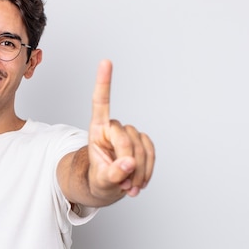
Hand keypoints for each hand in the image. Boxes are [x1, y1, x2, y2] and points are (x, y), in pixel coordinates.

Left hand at [88, 60, 154, 200]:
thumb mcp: (99, 181)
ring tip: (128, 187)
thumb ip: (112, 174)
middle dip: (127, 165)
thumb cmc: (98, 180)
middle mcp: (113, 127)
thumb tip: (128, 164)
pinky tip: (139, 182)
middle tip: (123, 185)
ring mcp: (130, 133)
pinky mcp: (143, 141)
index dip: (104, 82)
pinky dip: (148, 170)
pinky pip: (151, 153)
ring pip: (141, 149)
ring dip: (138, 172)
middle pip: (126, 141)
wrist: (107, 186)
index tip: (106, 61)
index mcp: (96, 130)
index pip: (100, 102)